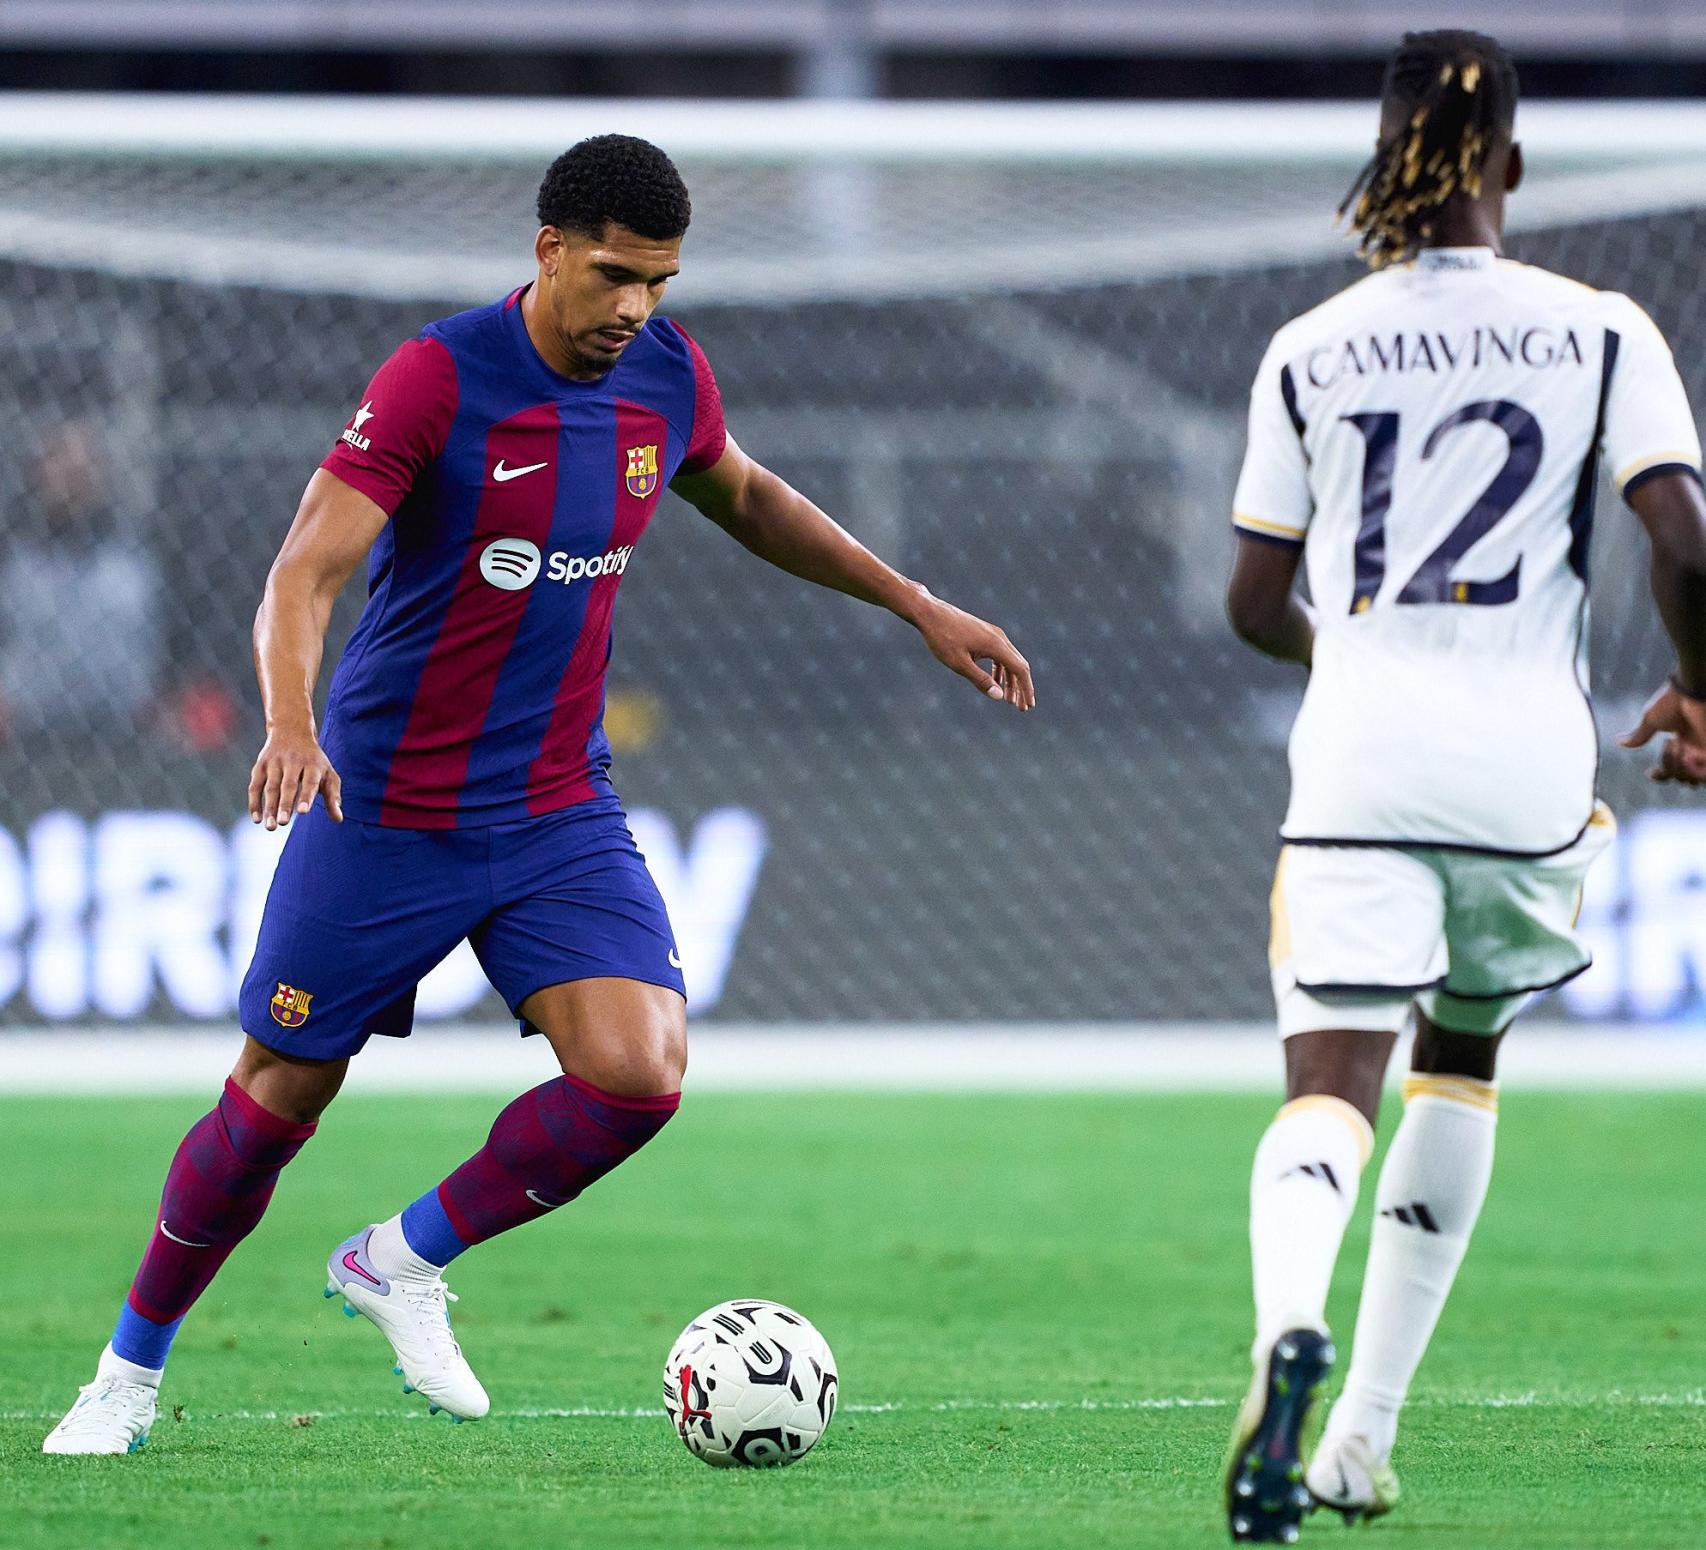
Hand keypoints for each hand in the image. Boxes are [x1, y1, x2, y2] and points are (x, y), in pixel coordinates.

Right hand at [248, 724, 343, 827]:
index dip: (306, 796)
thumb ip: (332, 796)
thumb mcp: (327, 773)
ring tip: (270, 827)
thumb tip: (338, 819)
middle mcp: (293, 762)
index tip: (303, 812)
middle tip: (283, 823)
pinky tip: (257, 819)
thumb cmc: (314, 760)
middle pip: (288, 785)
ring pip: (270, 787)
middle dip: (285, 804)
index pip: (309, 781)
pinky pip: (255, 785)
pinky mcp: (260, 765)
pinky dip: (254, 802)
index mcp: (312, 764)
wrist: (291, 730)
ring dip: (269, 807)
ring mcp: (274, 763)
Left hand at [913, 594, 1035, 710]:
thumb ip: (980, 680)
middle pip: (1019, 665)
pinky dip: (1001, 670)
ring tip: (1009, 700)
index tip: (1028, 706)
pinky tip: (996, 681)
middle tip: (1022, 708)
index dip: (1026, 689)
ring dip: (1011, 680)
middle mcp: (999, 637)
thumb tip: (999, 696)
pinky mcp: (985, 633)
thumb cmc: (942, 638)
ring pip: (1009, 660)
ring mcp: (993, 634)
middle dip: (1021, 688)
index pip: (1020, 669)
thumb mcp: (959, 664)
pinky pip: (999, 654)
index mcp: (996, 644)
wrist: (930, 613)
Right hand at [1619, 679, 1705, 784]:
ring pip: (1690, 779)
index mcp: (1681, 742)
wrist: (1689, 691)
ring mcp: (1704, 751)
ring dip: (1677, 768)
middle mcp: (1694, 749)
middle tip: (1667, 744)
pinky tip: (1685, 753)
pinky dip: (1691, 771)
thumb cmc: (1672, 701)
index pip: (1673, 770)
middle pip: (1682, 778)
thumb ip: (1638, 735)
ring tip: (1675, 744)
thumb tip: (1618, 742)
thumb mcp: (1650, 721)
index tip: (1649, 772)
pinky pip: (1703, 776)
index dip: (1660, 776)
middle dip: (1669, 770)